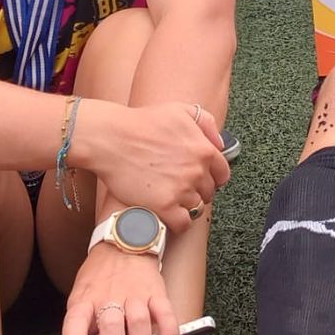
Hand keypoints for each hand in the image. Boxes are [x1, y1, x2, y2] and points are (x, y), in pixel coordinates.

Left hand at [60, 245, 178, 334]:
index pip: (73, 326)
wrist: (124, 237)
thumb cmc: (98, 281)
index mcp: (82, 300)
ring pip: (138, 325)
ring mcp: (135, 292)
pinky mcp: (157, 291)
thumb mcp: (79, 307)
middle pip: (110, 329)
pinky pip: (167, 316)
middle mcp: (108, 295)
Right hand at [80, 100, 228, 234]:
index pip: (222, 174)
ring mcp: (181, 190)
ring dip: (186, 206)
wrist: (112, 139)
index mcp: (204, 150)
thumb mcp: (180, 110)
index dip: (213, 177)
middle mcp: (196, 171)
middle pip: (209, 192)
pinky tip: (168, 215)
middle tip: (180, 187)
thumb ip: (206, 122)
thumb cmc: (142, 122)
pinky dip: (177, 223)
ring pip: (196, 208)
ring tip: (171, 200)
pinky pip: (183, 224)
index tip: (201, 179)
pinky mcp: (164, 207)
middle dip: (198, 191)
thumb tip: (219, 143)